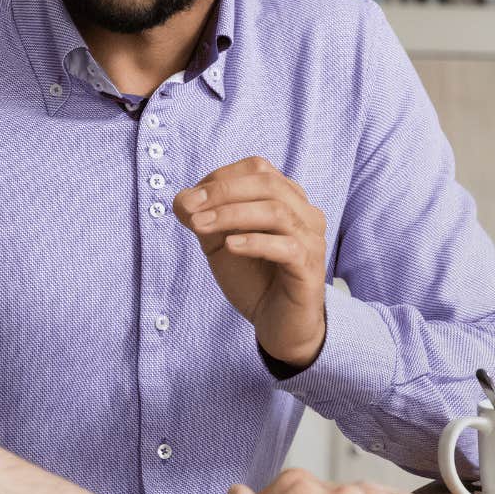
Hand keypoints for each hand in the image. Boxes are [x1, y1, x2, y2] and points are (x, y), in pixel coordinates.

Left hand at [175, 158, 328, 367]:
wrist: (277, 325)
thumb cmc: (253, 278)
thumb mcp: (220, 243)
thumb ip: (205, 218)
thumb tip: (183, 200)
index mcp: (288, 199)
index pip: (258, 169)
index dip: (221, 178)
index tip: (188, 199)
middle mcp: (305, 213)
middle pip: (268, 183)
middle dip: (223, 191)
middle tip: (190, 208)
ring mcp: (312, 240)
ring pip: (276, 211)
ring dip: (232, 215)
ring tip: (200, 227)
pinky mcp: (310, 268)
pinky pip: (287, 247)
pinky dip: (255, 242)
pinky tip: (230, 246)